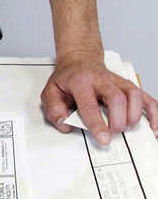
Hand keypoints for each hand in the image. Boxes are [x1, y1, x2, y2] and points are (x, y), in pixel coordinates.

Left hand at [41, 54, 157, 144]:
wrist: (79, 59)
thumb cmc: (68, 78)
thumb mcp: (51, 90)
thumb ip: (53, 109)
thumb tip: (65, 124)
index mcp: (80, 81)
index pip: (90, 104)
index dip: (97, 123)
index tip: (103, 138)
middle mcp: (102, 80)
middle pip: (117, 98)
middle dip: (118, 120)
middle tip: (112, 132)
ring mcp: (118, 82)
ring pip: (134, 95)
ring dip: (134, 116)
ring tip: (126, 127)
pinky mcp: (129, 87)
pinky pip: (147, 99)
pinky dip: (154, 114)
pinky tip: (153, 128)